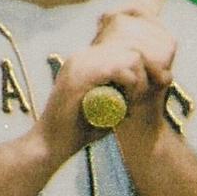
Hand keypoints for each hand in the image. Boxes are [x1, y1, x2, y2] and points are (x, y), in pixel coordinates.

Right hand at [30, 4, 176, 162]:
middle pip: (130, 50)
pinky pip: (118, 70)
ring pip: (129, 57)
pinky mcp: (80, 77)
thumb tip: (146, 84)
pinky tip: (127, 102)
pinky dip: (131, 85)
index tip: (139, 95)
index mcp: (85, 60)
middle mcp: (82, 56)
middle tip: (136, 100)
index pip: (123, 50)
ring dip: (138, 82)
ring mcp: (80, 64)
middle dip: (143, 75)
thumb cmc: (77, 130)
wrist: (50, 145)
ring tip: (131, 103)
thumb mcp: (103, 106)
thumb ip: (118, 93)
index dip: (140, 71)